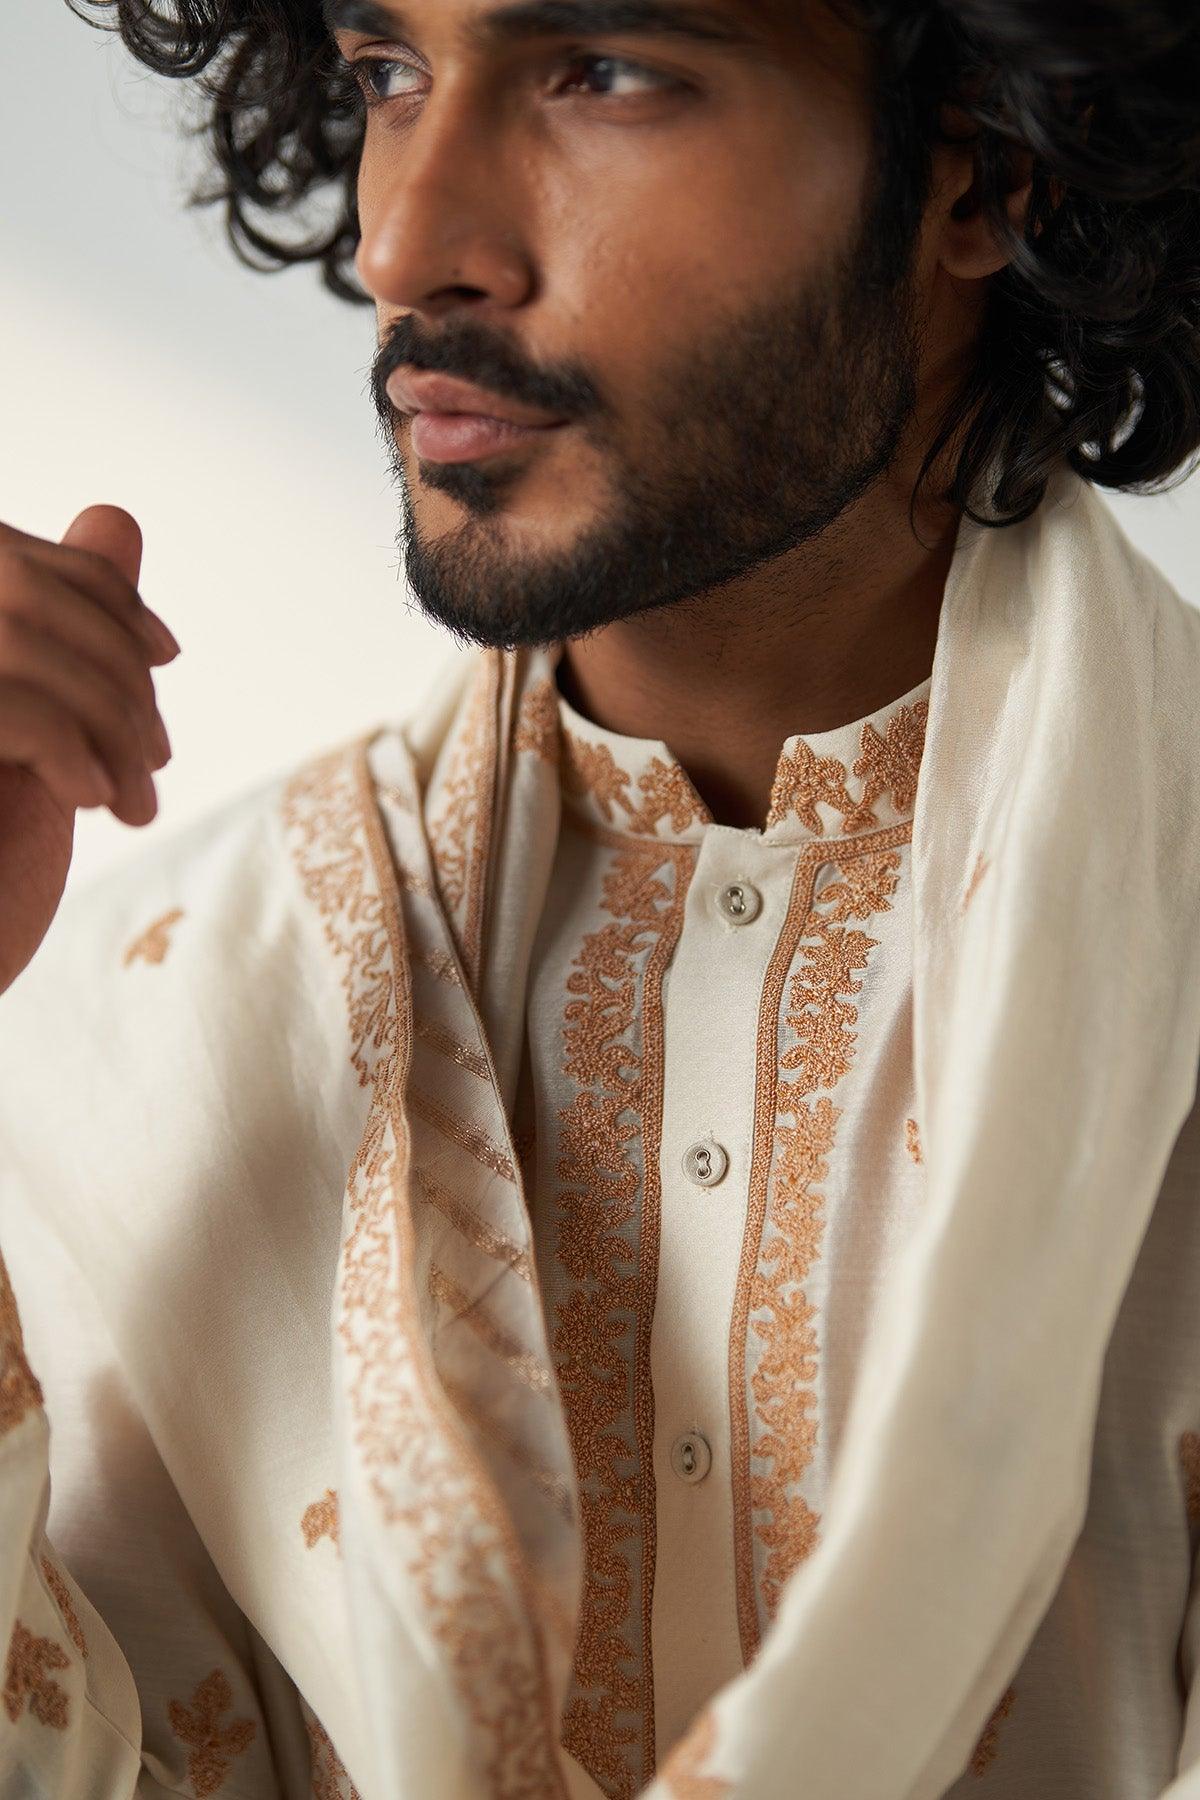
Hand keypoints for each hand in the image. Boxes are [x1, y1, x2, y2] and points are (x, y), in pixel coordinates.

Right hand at [0, 504, 178, 997]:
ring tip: (136, 799)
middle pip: (26, 595)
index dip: (103, 598)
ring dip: (110, 721)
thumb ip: (65, 632)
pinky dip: (73, 747)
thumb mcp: (39, 735)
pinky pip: (14, 703)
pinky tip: (92, 801)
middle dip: (116, 672)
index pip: (17, 562)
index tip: (164, 656)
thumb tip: (115, 518)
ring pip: (23, 641)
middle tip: (155, 756)